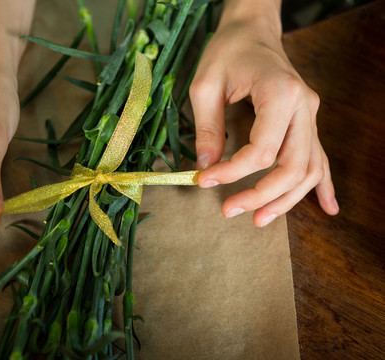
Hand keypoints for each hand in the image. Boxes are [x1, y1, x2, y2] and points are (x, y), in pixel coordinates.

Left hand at [189, 12, 338, 226]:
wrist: (253, 31)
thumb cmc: (228, 52)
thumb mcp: (205, 85)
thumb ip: (207, 127)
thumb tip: (205, 166)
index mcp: (280, 94)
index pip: (262, 151)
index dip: (232, 172)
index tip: (204, 179)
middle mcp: (303, 108)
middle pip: (293, 167)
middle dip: (262, 195)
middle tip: (230, 210)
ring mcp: (310, 116)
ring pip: (310, 169)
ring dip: (287, 199)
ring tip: (260, 219)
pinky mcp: (307, 122)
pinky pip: (320, 158)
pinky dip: (322, 185)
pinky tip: (328, 207)